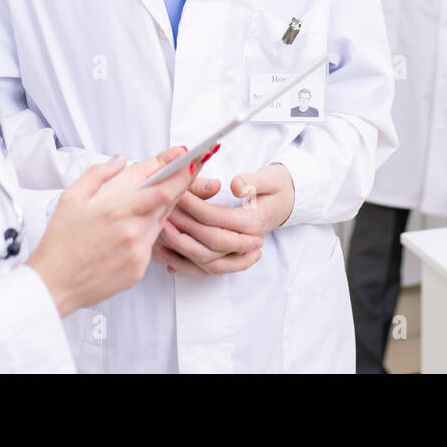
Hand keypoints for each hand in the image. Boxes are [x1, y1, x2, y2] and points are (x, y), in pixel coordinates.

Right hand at [27, 147, 192, 315]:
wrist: (54, 283)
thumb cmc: (60, 242)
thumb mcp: (72, 197)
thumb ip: (99, 174)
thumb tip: (121, 160)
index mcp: (118, 211)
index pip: (163, 190)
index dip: (181, 175)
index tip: (189, 163)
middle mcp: (133, 232)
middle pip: (168, 205)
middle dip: (177, 187)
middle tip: (184, 172)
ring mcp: (138, 253)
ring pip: (160, 223)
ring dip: (161, 209)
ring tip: (148, 200)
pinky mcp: (138, 270)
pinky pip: (151, 244)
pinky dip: (147, 231)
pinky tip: (131, 229)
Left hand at [153, 164, 295, 275]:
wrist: (287, 203)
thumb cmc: (277, 188)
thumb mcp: (271, 178)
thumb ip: (253, 181)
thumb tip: (235, 186)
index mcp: (252, 221)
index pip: (215, 217)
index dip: (193, 205)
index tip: (176, 192)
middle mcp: (244, 241)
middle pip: (206, 240)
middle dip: (182, 225)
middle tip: (162, 210)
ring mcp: (237, 252)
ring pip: (204, 259)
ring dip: (180, 247)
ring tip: (159, 232)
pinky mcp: (229, 256)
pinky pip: (205, 268)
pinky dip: (185, 266)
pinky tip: (166, 260)